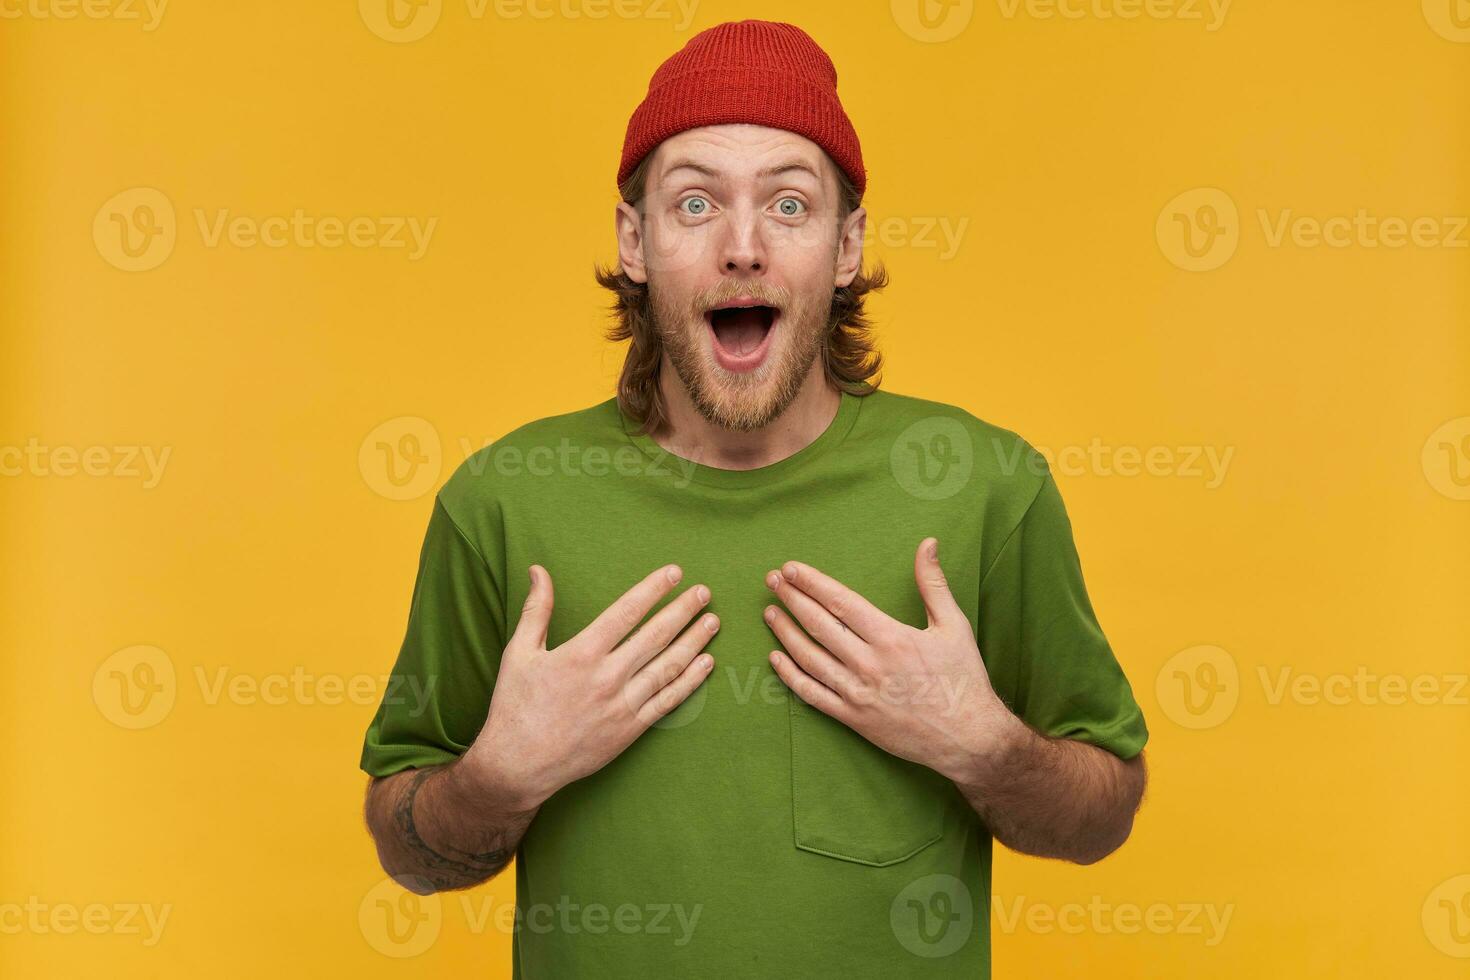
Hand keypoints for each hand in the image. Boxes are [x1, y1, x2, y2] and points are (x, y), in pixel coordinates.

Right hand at [459, 563, 717, 810]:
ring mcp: (622, 705)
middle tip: (704, 592)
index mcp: (581, 653)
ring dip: (694, 641)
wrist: (518, 765)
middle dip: (682, 611)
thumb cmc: (516, 706)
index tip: (674, 573)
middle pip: (655, 636)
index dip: (653, 590)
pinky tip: (706, 663)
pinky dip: (690, 681)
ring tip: (712, 621)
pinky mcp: (631, 730)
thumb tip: (538, 570)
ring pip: (668, 667)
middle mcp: (607, 677)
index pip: (626, 612)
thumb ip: (536, 609)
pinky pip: (668, 701)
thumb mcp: (519, 652)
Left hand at [763, 538, 1021, 781]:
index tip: (790, 568)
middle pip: (818, 625)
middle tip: (772, 581)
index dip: (812, 583)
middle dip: (792, 599)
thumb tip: (927, 544)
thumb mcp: (954, 625)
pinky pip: (812, 695)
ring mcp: (858, 693)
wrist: (969, 737)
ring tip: (770, 612)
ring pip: (809, 658)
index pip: (841, 603)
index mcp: (891, 638)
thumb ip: (933, 584)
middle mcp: (869, 664)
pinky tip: (776, 659)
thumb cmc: (963, 678)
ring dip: (785, 633)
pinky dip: (790, 676)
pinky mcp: (853, 719)